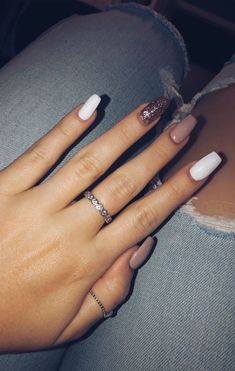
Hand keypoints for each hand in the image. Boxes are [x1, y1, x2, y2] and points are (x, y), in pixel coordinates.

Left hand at [0, 94, 220, 351]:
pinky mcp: (5, 188)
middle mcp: (68, 229)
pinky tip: (92, 104)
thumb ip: (113, 290)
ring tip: (153, 108)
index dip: (179, 188)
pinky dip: (67, 127)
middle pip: (125, 182)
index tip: (205, 163)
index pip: (145, 217)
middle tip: (187, 123)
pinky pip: (40, 153)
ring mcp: (35, 205)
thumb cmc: (17, 320)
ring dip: (125, 132)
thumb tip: (142, 246)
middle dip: (161, 151)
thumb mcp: (72, 324)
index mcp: (88, 261)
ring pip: (90, 162)